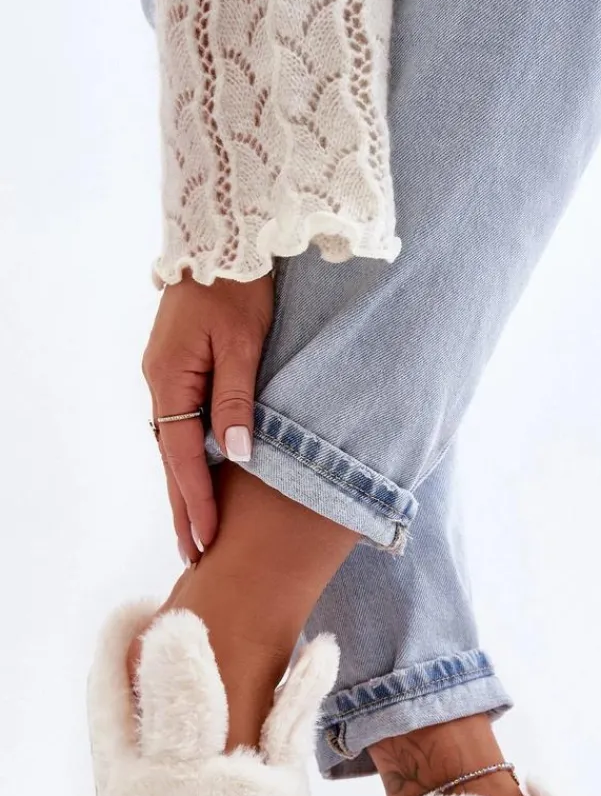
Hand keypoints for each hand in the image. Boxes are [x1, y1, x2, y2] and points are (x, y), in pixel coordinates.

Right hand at [142, 272, 273, 561]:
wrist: (224, 239)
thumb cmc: (239, 287)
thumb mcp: (244, 343)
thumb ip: (238, 401)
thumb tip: (237, 455)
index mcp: (171, 379)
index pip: (184, 456)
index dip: (198, 501)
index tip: (208, 540)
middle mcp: (161, 382)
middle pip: (172, 459)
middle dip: (184, 508)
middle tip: (193, 556)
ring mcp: (167, 376)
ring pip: (175, 444)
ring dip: (185, 487)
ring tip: (196, 529)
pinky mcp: (179, 369)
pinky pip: (182, 425)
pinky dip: (189, 458)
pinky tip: (200, 478)